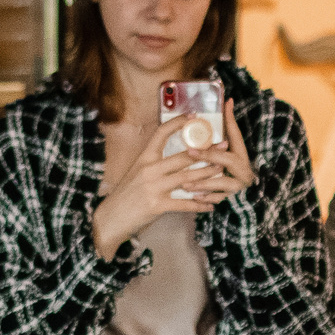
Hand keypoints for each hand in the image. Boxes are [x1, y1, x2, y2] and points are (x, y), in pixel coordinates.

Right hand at [92, 113, 245, 258]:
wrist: (111, 218)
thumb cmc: (125, 195)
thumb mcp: (136, 172)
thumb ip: (153, 163)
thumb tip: (174, 155)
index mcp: (144, 158)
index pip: (162, 133)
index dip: (179, 122)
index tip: (194, 116)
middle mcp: (149, 170)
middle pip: (184, 156)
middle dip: (207, 151)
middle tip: (223, 146)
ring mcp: (154, 187)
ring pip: (188, 178)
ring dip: (208, 175)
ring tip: (222, 171)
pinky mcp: (157, 205)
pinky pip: (184, 204)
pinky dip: (199, 205)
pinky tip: (210, 205)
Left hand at [191, 101, 258, 208]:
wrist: (250, 203)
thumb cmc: (236, 172)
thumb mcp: (233, 150)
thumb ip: (229, 128)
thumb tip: (227, 101)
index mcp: (242, 155)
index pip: (235, 137)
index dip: (226, 124)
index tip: (212, 116)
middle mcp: (244, 170)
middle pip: (228, 160)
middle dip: (209, 155)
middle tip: (190, 152)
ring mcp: (240, 187)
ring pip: (223, 184)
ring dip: (203, 183)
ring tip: (185, 184)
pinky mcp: (235, 202)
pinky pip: (221, 201)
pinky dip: (208, 200)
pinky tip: (194, 199)